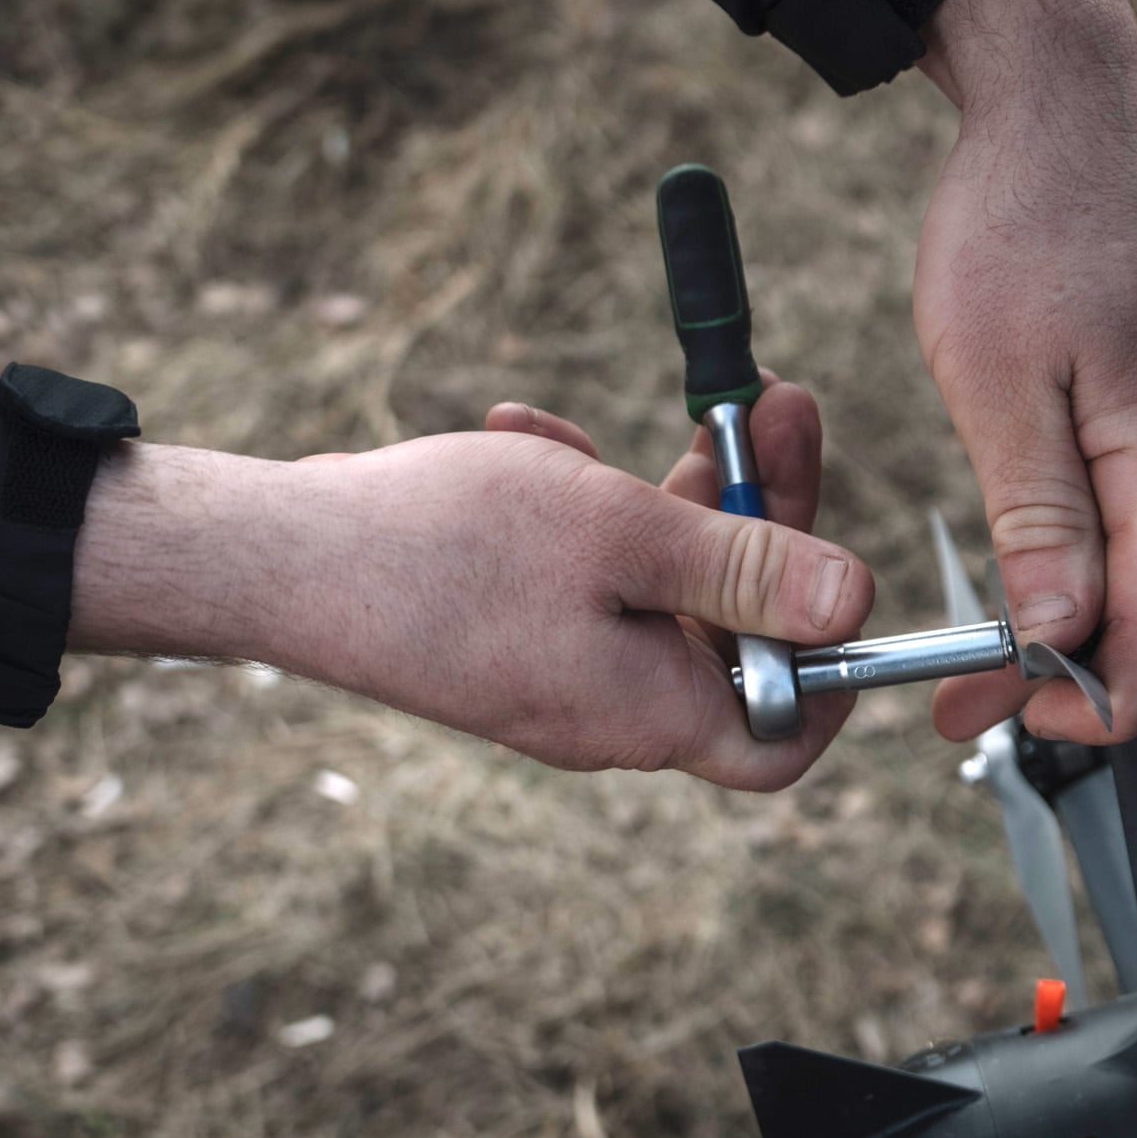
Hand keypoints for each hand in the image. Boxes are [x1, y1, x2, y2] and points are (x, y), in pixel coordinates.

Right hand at [66, 381, 872, 788]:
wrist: (279, 558)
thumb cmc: (441, 548)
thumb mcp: (620, 533)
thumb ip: (746, 569)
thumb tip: (857, 603)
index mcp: (651, 712)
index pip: (787, 732)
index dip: (835, 667)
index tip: (843, 567)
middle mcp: (611, 710)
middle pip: (733, 632)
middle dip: (755, 515)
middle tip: (768, 405)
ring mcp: (559, 674)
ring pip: (656, 585)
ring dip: (657, 495)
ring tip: (619, 420)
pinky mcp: (511, 636)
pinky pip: (583, 574)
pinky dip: (578, 507)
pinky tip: (529, 440)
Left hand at [912, 0, 1136, 748]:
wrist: (1062, 97)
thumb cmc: (1023, 214)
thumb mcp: (998, 376)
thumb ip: (1037, 514)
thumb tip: (1060, 634)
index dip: (1105, 701)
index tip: (1020, 726)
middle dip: (1068, 674)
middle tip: (961, 706)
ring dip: (1066, 617)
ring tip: (976, 652)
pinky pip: (1128, 504)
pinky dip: (1075, 553)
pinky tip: (1018, 563)